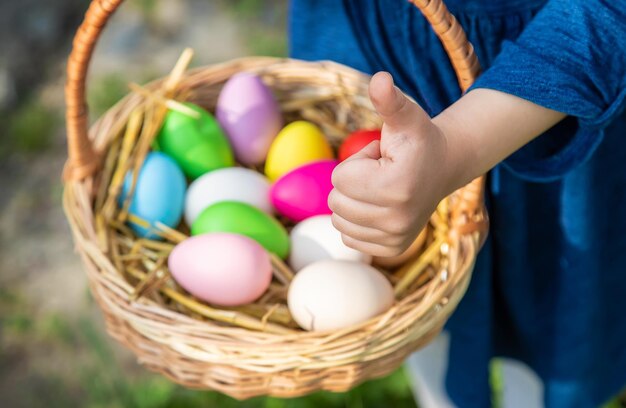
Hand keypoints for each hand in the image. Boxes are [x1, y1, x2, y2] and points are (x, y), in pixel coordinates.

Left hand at [329, 72, 452, 256]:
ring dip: (354, 202)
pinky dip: (356, 221)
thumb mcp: (405, 116)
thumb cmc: (418, 140)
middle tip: (381, 174)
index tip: (381, 159)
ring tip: (381, 189)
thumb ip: (389, 100)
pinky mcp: (390, 250)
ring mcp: (395, 240)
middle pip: (337, 201)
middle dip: (353, 182)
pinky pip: (347, 237)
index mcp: (396, 189)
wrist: (442, 169)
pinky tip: (380, 207)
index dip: (357, 162)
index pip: (340, 178)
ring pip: (339, 220)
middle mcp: (397, 221)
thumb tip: (380, 79)